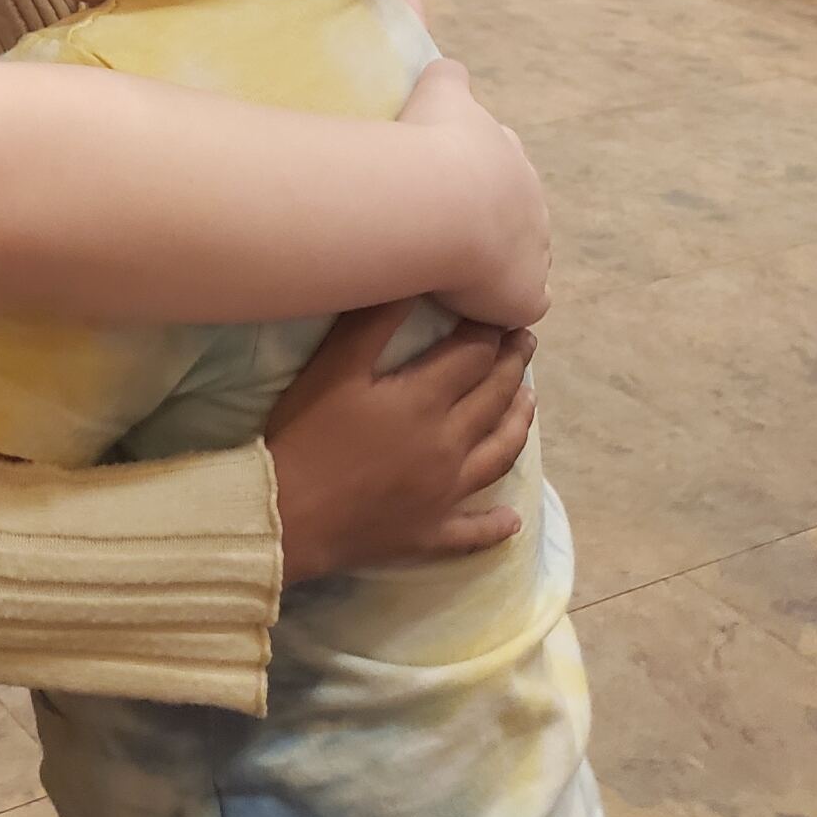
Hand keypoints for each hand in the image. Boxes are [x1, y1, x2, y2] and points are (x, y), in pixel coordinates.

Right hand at [267, 303, 535, 585]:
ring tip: (528, 402)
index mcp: (425, 401)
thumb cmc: (306, 433)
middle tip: (525, 343)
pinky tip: (511, 519)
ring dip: (518, 425)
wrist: (287, 514)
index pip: (474, 356)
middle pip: (494, 399)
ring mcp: (446, 494)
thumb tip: (416, 283)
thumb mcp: (334, 368)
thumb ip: (375, 324)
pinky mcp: (431, 533)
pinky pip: (475, 531)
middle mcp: (449, 445)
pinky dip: (496, 524)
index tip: (502, 313)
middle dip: (512, 366)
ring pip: (499, 455)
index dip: (490, 332)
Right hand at [398, 58, 549, 328]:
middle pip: (520, 207)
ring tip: (466, 274)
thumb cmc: (433, 143)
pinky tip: (479, 312)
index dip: (477, 169)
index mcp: (507, 150)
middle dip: (498, 216)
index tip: (454, 177)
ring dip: (502, 263)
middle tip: (456, 228)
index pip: (502, 156)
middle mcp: (530, 196)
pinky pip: (522, 305)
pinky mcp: (526, 294)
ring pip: (525, 256)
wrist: (445, 203)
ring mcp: (534, 248)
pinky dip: (505, 307)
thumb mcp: (437, 88)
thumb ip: (436, 63)